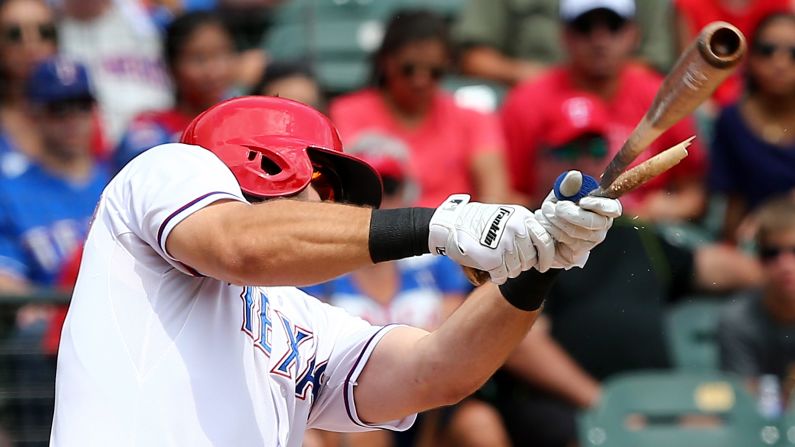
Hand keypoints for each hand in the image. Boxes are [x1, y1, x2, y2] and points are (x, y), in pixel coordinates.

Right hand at [428, 194, 553, 283]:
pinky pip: (502, 276)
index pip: (545, 241)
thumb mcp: (505, 217)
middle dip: (521, 264)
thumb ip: (523, 229)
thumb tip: (542, 250)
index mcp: (522, 218)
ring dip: (507, 270)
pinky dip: (497, 276)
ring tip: (495, 262)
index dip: (547, 257)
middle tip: (507, 261)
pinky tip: (489, 270)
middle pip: (530, 259)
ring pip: (516, 269)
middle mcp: (516, 230)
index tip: (543, 265)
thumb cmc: (477, 222)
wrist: (451, 225)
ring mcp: (505, 244)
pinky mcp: (493, 258)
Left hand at [538, 173, 621, 268]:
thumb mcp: (561, 194)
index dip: (599, 204)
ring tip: (544, 211)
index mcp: (603, 208)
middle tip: (556, 206)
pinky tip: (543, 223)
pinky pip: (566, 242)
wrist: (544, 228)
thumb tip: (575, 175)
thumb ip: (568, 185)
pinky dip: (551, 230)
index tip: (582, 201)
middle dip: (571, 213)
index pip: (613, 208)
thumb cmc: (558, 208)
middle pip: (594, 222)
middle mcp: (601, 226)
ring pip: (576, 232)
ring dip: (555, 220)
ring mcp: (590, 241)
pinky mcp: (577, 253)